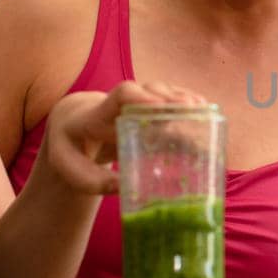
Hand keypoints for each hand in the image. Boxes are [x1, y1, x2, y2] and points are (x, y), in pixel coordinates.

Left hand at [41, 81, 206, 194]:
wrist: (72, 130)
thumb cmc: (71, 153)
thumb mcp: (72, 170)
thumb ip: (93, 181)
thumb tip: (124, 188)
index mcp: (99, 113)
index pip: (122, 93)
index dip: (144, 96)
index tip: (161, 107)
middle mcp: (120, 101)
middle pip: (151, 89)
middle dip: (174, 99)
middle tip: (193, 112)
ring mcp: (137, 102)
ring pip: (165, 92)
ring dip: (186, 101)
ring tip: (205, 113)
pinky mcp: (148, 108)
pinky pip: (171, 101)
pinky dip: (189, 106)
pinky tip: (207, 115)